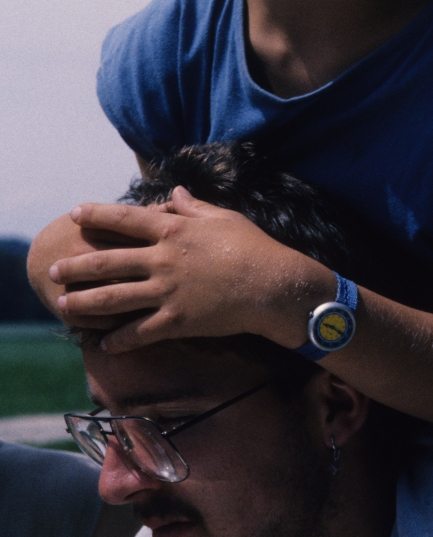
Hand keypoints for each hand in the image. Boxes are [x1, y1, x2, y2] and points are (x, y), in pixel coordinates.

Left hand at [49, 187, 326, 352]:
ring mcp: (168, 291)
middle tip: (54, 270)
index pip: (126, 219)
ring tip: (64, 305)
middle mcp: (164, 259)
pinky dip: (120, 339)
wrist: (273, 286)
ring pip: (115, 298)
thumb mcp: (224, 217)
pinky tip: (104, 343)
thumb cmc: (253, 247)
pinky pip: (140, 332)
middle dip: (77, 265)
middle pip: (109, 261)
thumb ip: (194, 207)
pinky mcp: (178, 321)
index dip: (98, 215)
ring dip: (86, 302)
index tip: (76, 212)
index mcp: (174, 230)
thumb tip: (173, 194)